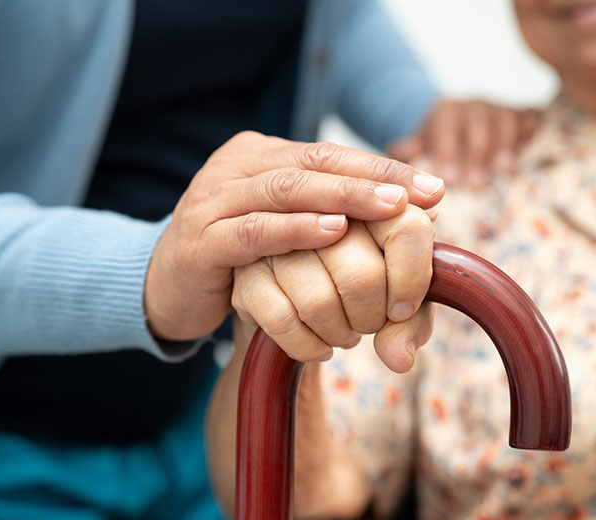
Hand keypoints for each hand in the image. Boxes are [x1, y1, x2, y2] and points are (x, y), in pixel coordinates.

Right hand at [144, 131, 444, 341]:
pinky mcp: (201, 241)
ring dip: (342, 197)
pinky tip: (334, 231)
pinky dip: (296, 230)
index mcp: (258, 156)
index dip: (381, 167)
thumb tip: (407, 215)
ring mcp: (212, 201)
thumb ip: (328, 215)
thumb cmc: (236, 261)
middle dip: (372, 178)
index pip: (327, 153)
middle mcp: (234, 168)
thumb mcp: (283, 230)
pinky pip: (254, 231)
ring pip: (285, 190)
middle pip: (311, 164)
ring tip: (390, 206)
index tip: (432, 187)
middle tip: (420, 193)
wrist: (162, 290)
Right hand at [230, 205, 435, 371]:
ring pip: (318, 300)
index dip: (412, 274)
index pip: (404, 224)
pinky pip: (280, 318)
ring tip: (345, 332)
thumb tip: (400, 358)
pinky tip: (319, 347)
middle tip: (369, 322)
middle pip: (362, 274)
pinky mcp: (222, 252)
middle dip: (371, 312)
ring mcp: (259, 218)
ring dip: (339, 330)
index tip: (404, 308)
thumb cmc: (332, 279)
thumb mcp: (382, 289)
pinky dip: (308, 344)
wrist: (252, 281)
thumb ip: (408, 319)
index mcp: (352, 177)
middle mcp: (304, 188)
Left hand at [388, 99, 539, 187]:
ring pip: (504, 119)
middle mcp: (471, 106)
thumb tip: (403, 150)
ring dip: (506, 144)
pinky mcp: (517, 114)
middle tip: (476, 184)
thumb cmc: (431, 145)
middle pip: (478, 124)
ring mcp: (496, 108)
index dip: (449, 152)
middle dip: (478, 154)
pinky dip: (532, 125)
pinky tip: (535, 137)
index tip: (450, 179)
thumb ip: (405, 150)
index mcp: (444, 112)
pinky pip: (528, 115)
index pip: (446, 128)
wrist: (451, 123)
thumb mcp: (413, 146)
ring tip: (505, 171)